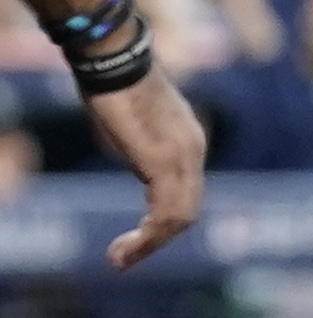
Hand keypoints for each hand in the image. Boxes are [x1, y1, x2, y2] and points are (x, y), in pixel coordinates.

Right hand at [88, 67, 207, 268]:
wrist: (113, 58)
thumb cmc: (114, 83)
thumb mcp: (135, 122)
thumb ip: (143, 145)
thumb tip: (137, 157)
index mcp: (189, 143)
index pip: (187, 194)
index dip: (163, 223)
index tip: (136, 241)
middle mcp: (194, 151)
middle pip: (187, 210)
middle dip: (156, 240)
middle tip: (124, 259)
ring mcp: (183, 156)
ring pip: (180, 216)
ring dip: (149, 245)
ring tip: (119, 260)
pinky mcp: (164, 161)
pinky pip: (167, 211)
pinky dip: (148, 236)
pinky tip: (125, 248)